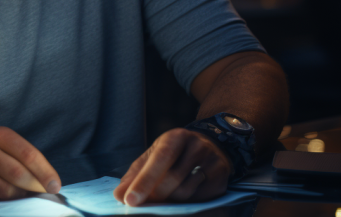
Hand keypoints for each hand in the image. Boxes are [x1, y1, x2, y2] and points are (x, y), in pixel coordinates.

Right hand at [0, 127, 60, 198]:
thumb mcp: (3, 143)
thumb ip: (24, 157)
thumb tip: (49, 182)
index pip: (29, 155)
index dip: (45, 173)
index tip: (56, 186)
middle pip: (18, 175)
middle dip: (35, 188)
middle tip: (43, 195)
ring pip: (5, 190)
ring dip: (19, 197)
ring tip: (22, 195)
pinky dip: (2, 201)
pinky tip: (6, 197)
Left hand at [114, 128, 231, 205]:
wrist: (211, 147)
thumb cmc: (175, 153)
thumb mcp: (154, 155)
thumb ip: (136, 174)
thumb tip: (119, 195)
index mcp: (176, 137)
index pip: (160, 159)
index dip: (144, 181)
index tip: (129, 200)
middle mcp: (197, 147)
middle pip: (173, 179)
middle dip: (154, 196)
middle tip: (142, 204)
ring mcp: (212, 163)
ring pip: (186, 193)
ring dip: (170, 201)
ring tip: (162, 199)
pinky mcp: (221, 180)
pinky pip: (199, 200)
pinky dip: (185, 204)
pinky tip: (180, 198)